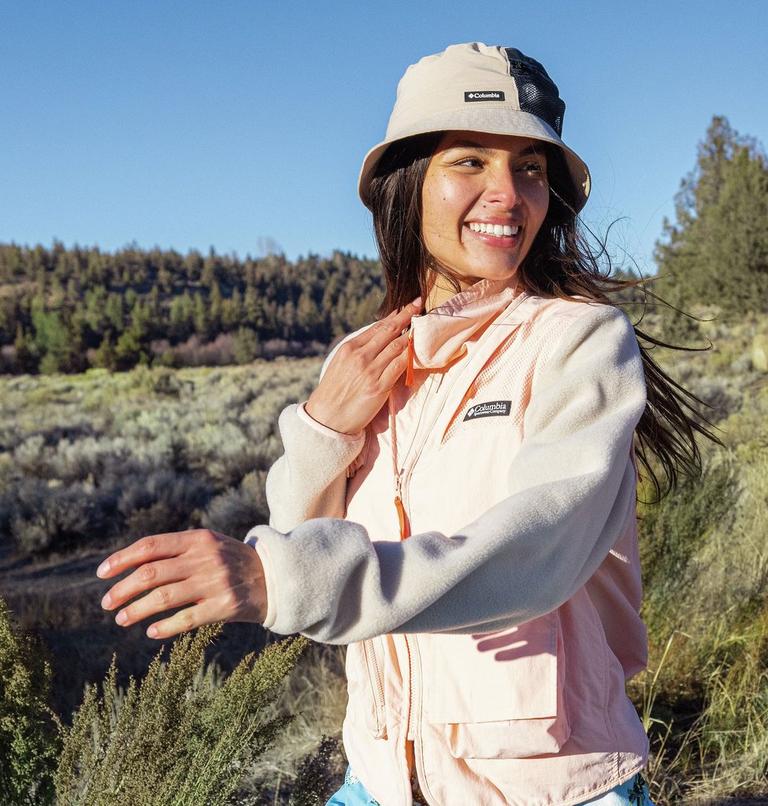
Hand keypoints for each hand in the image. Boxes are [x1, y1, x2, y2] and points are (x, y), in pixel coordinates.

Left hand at [97, 529, 266, 639]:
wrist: (276, 578)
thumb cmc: (232, 562)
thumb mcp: (209, 545)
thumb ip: (177, 550)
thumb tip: (131, 566)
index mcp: (199, 539)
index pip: (151, 546)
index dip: (122, 559)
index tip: (102, 573)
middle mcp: (206, 558)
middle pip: (151, 573)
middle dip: (123, 589)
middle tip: (106, 603)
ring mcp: (216, 582)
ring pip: (164, 597)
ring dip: (137, 610)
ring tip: (121, 619)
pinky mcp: (225, 606)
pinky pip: (186, 619)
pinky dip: (164, 627)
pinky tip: (151, 631)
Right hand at [305, 295, 421, 434]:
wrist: (327, 418)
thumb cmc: (334, 392)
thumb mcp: (339, 364)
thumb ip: (358, 351)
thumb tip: (378, 339)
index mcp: (349, 348)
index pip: (377, 326)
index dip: (394, 315)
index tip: (405, 306)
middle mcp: (360, 356)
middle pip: (389, 330)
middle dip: (406, 315)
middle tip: (418, 303)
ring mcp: (370, 370)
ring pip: (397, 345)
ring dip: (411, 335)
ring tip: (421, 327)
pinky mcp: (379, 386)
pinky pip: (400, 366)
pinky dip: (410, 355)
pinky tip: (417, 349)